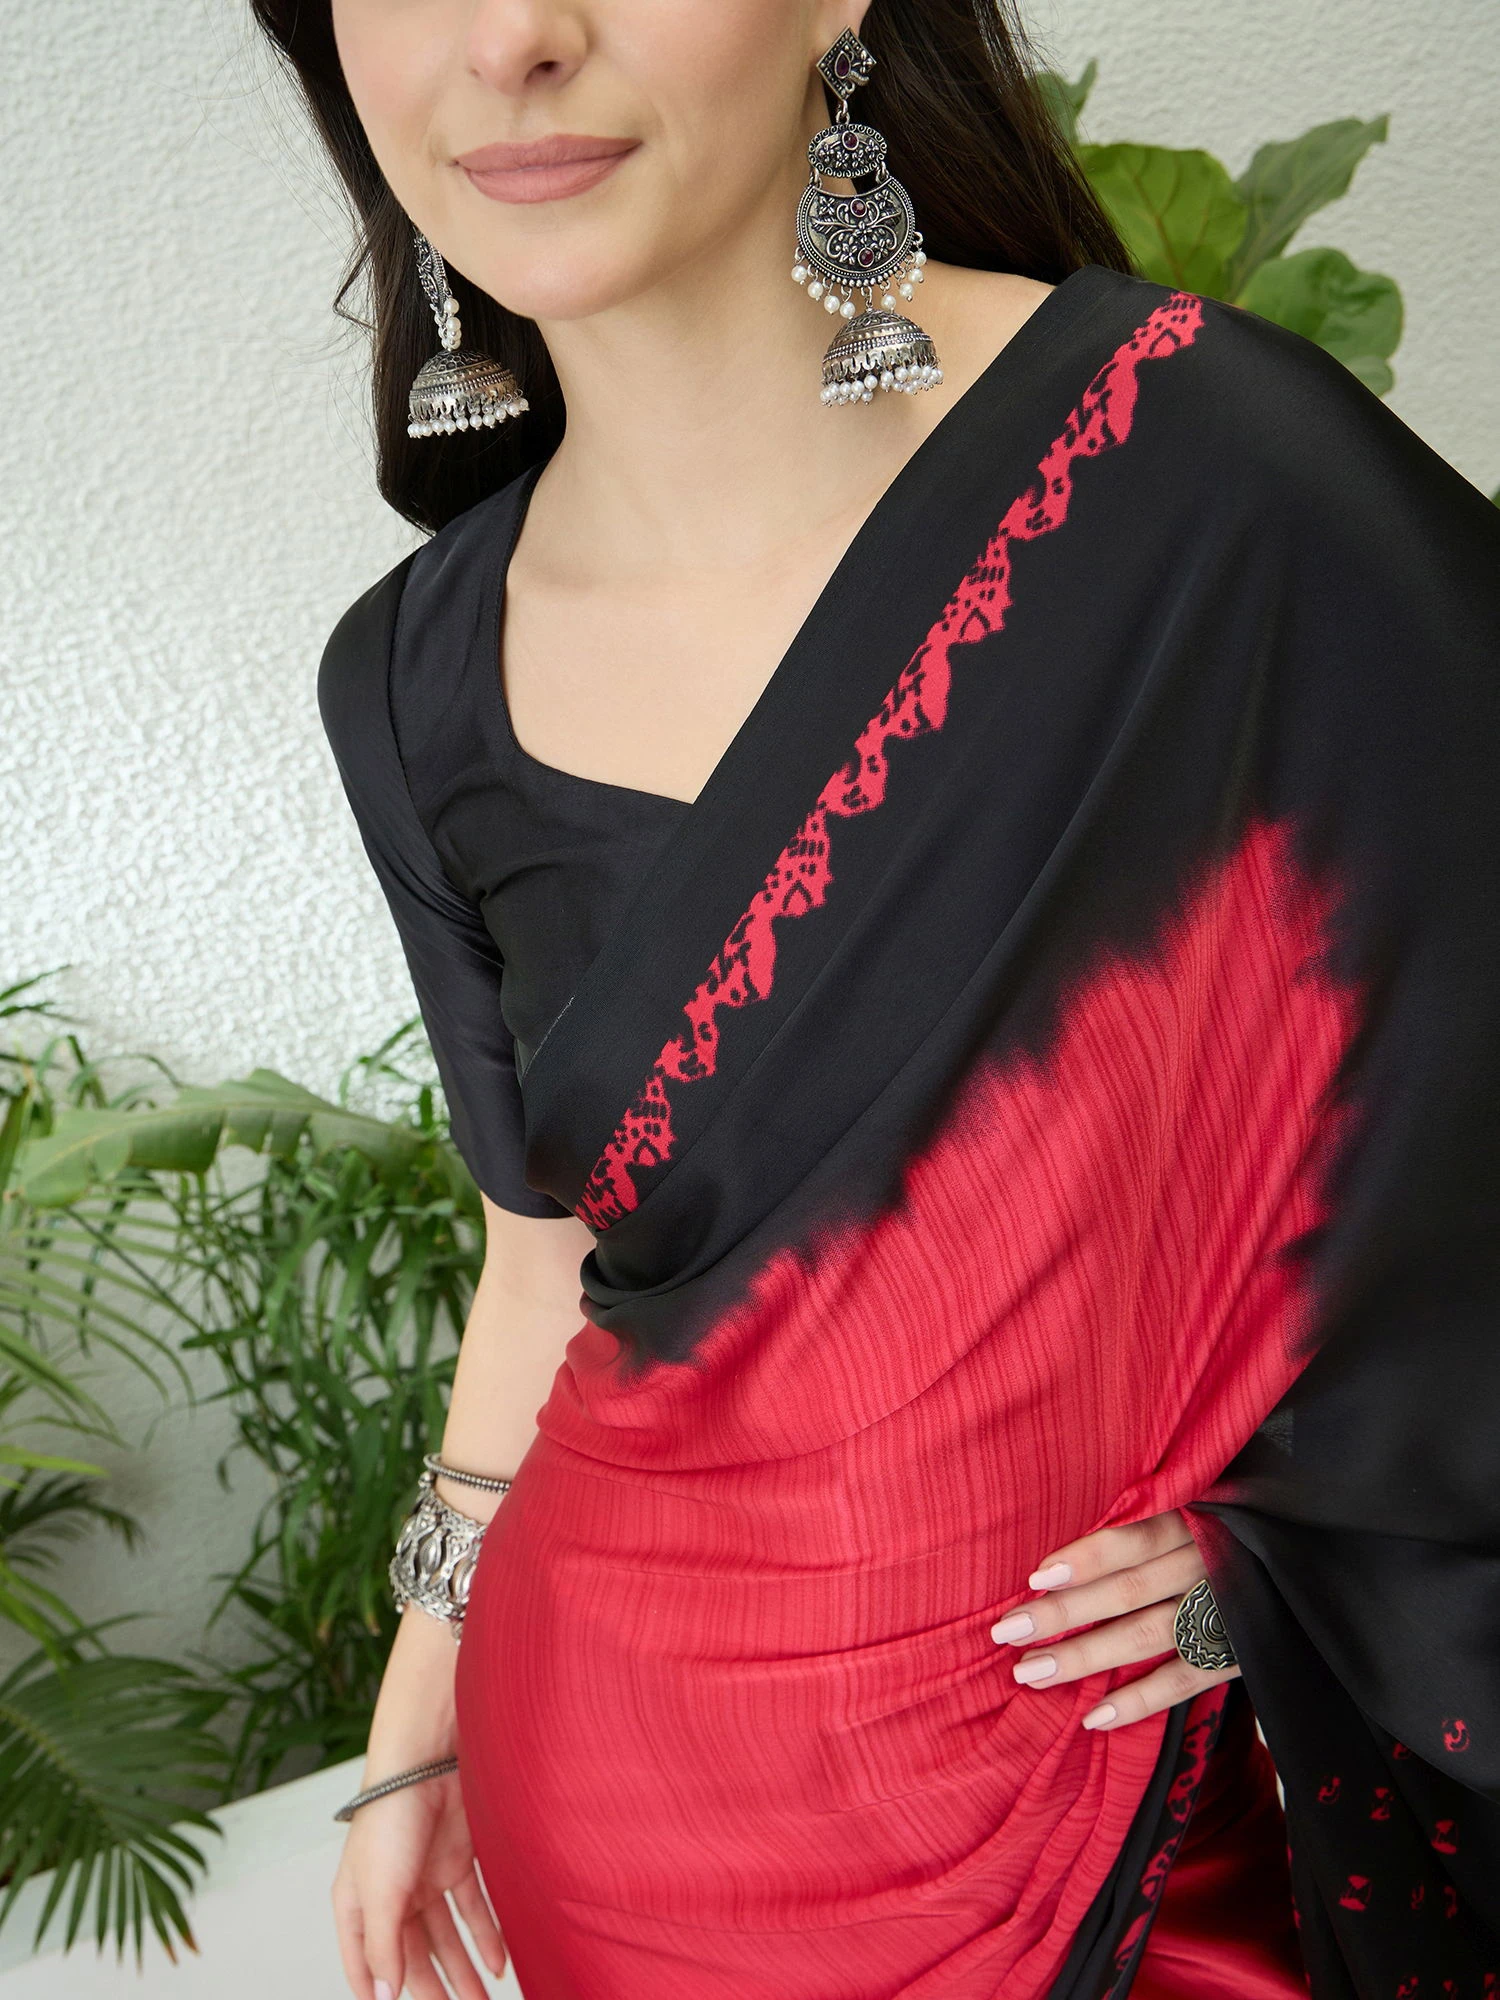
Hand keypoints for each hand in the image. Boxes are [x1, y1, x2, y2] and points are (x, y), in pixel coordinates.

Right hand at [332, 1766, 505, 1999]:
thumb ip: (383, 1947)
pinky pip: (473, 1908)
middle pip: (414, 1954)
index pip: (365, 1961)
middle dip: (436, 1990)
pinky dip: (486, 1936)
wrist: (428, 1760)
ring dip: (464, 1970)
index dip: (378, 1992)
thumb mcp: (380, 1893)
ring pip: (447, 1937)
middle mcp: (392, 1894)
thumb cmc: (391, 1819)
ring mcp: (427, 1877)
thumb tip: (384, 1997)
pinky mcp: (458, 1859)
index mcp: (359, 1903)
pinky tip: (498, 1963)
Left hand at [989, 1509, 1238, 1730]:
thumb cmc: (1241, 1521)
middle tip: (1006, 1632)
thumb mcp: (1210, 1498)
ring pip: (1149, 1637)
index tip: (1036, 1577)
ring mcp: (1230, 1612)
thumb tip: (1076, 1541)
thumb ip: (1156, 1516)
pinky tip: (1094, 1717)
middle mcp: (1214, 1563)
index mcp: (1204, 1516)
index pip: (1136, 1539)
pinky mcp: (1243, 1653)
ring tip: (1031, 1672)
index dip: (1087, 1558)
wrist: (1317, 1564)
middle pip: (1129, 1591)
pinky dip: (1141, 1700)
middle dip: (1066, 1614)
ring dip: (1087, 1658)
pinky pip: (1186, 1682)